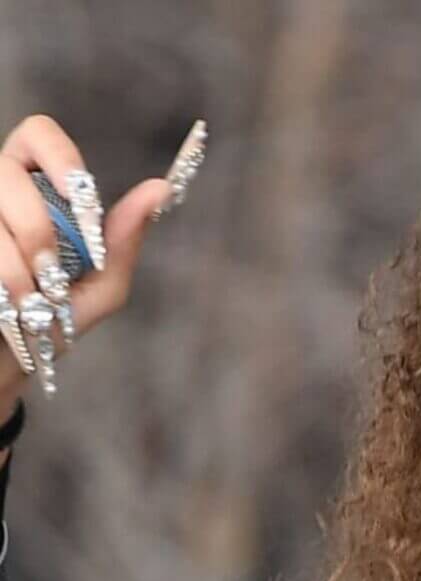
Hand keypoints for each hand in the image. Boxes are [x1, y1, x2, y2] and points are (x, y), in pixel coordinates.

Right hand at [0, 114, 171, 399]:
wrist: (14, 361)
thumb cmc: (58, 318)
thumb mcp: (101, 283)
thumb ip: (122, 238)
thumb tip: (160, 190)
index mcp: (34, 183)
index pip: (41, 134)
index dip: (63, 163)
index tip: (86, 213)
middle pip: (5, 172)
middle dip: (36, 229)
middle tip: (50, 273)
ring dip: (14, 266)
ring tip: (28, 301)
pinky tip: (7, 305)